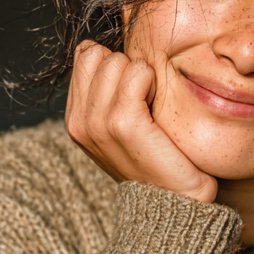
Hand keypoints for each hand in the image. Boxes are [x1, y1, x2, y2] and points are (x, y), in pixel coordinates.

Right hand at [65, 42, 217, 202]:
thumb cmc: (161, 161)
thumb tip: (106, 47)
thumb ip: (112, 88)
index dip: (118, 69)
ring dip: (146, 78)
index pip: (87, 55)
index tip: (137, 101)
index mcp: (76, 120)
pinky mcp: (122, 124)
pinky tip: (160, 109)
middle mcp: (79, 122)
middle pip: (101, 55)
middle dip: (131, 71)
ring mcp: (97, 124)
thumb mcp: (127, 123)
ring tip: (155, 113)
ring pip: (119, 61)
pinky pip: (137, 72)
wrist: (177, 207)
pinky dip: (154, 82)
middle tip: (149, 108)